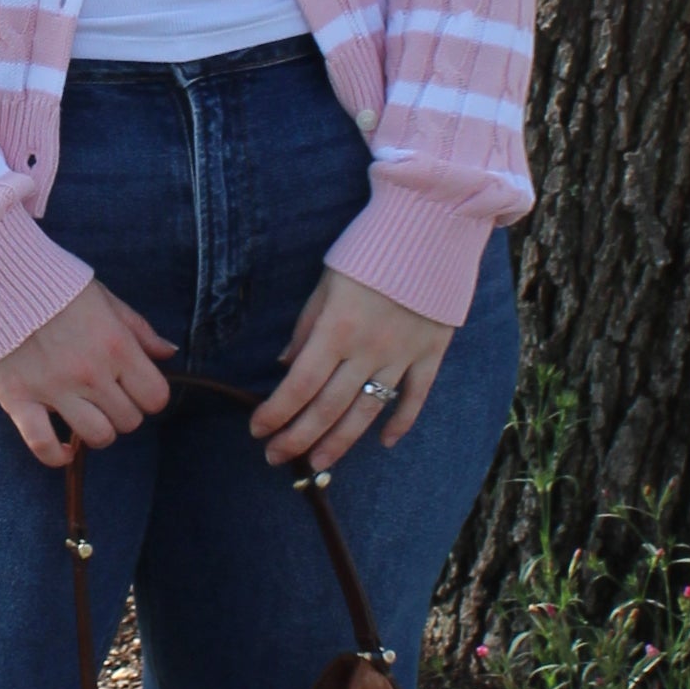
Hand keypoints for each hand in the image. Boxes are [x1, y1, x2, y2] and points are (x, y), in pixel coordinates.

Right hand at [0, 276, 178, 462]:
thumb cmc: (55, 286)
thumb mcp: (105, 299)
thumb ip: (139, 329)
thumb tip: (168, 354)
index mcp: (116, 345)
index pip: (155, 397)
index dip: (148, 396)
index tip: (133, 387)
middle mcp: (90, 372)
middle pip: (129, 421)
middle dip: (122, 411)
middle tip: (104, 395)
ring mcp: (54, 389)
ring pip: (97, 437)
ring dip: (96, 431)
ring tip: (85, 414)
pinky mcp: (19, 400)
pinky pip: (44, 446)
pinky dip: (57, 455)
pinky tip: (64, 448)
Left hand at [252, 267, 451, 472]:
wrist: (430, 225)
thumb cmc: (370, 248)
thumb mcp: (328, 281)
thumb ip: (307, 327)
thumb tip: (286, 366)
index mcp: (337, 327)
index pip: (300, 384)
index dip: (276, 412)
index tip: (257, 430)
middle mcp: (369, 348)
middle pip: (329, 406)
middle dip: (298, 437)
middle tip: (275, 457)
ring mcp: (404, 353)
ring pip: (368, 410)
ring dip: (340, 442)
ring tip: (318, 463)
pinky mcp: (432, 352)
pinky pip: (416, 396)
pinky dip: (401, 421)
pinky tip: (385, 443)